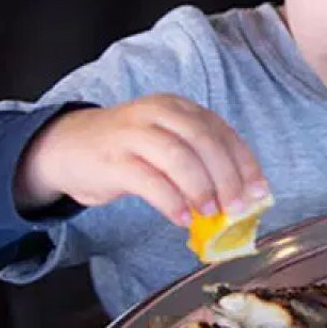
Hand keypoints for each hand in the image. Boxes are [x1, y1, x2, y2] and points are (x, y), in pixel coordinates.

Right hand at [14, 94, 268, 225]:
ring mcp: (134, 134)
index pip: (222, 132)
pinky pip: (149, 180)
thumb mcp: (167, 145)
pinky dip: (171, 201)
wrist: (66, 147)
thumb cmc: (127, 151)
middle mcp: (159, 114)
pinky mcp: (113, 159)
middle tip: (238, 207)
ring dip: (201, 189)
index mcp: (179, 109)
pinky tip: (182, 219)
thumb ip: (199, 164)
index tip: (260, 192)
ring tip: (211, 214)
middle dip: (228, 177)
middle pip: (204, 141)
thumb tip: (238, 200)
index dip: (245, 163)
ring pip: (178, 157)